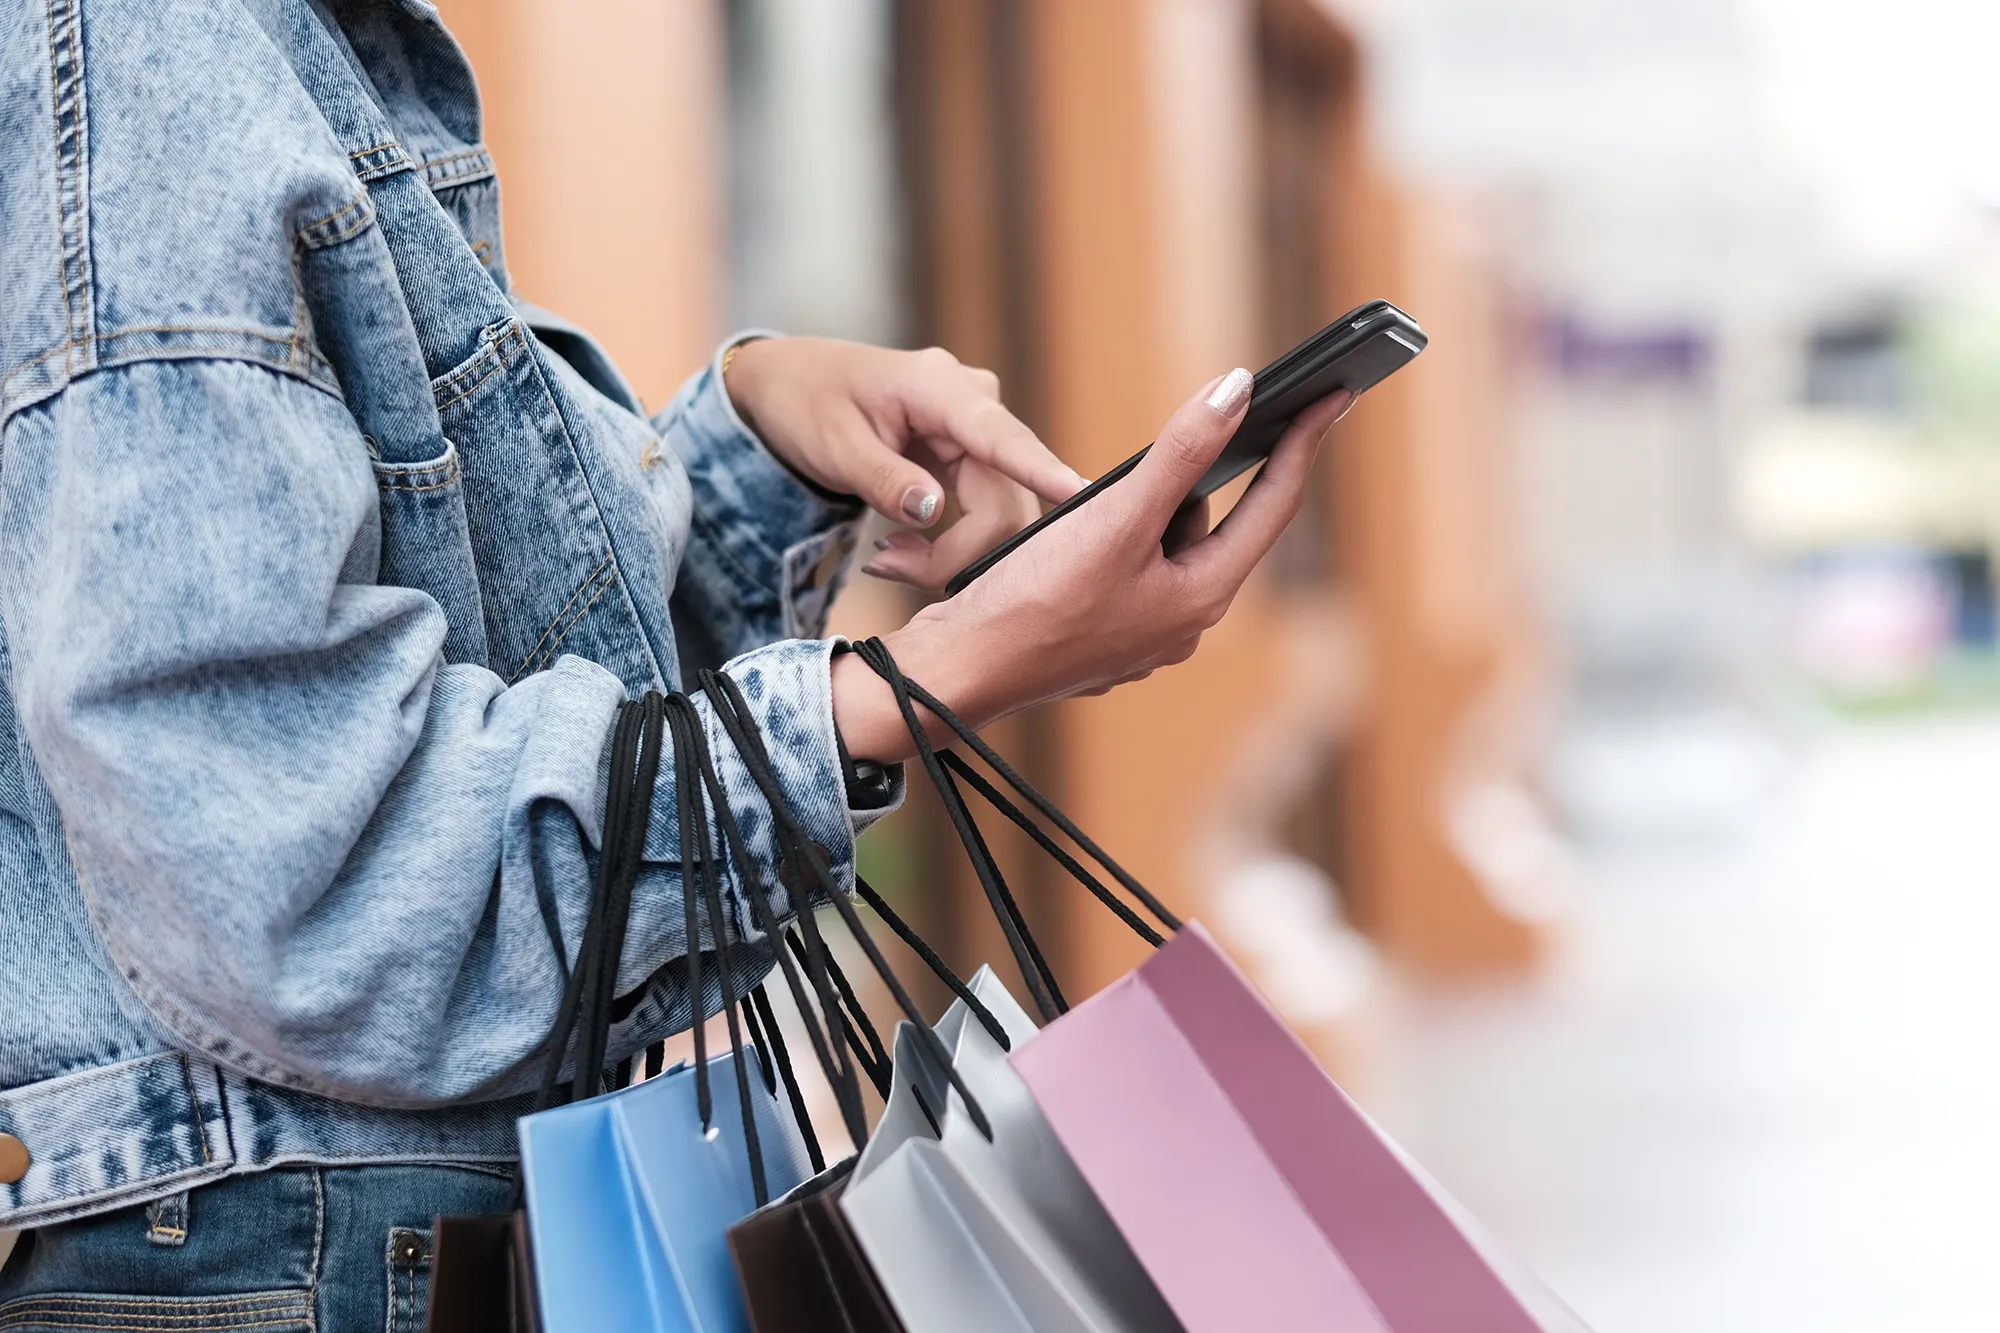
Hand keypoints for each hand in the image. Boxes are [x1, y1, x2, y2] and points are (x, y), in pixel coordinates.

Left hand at [722, 337, 1083, 588]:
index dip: (1040, 469)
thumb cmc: (807, 402)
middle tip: (884, 566)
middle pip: (1003, 500)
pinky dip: (947, 545)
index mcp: (940, 387)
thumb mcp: (833, 444)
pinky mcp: (975, 459)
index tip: (1080, 493)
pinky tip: (901, 547)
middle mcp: (976, 405)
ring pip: (999, 516)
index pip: (1000, 436)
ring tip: (884, 559)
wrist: (792, 384)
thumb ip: (883, 479)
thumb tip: (933, 512)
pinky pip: (984, 514)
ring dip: (948, 555)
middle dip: (954, 552)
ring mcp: (979, 434)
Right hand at [830, 368, 1356, 760]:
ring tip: (1108, 494)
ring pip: (1167, 549)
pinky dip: (1121, 540)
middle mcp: (1183, 622)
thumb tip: (1237, 391)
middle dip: (1210, 476)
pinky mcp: (1103, 635)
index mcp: (1202, 595)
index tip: (1331, 397)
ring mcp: (1143, 634)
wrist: (959, 670)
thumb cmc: (1034, 602)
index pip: (1273, 507)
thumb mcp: (1115, 517)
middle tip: (1210, 421)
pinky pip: (1131, 572)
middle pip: (1218, 527)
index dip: (1302, 444)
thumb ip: (1180, 453)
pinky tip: (1078, 534)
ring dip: (1152, 511)